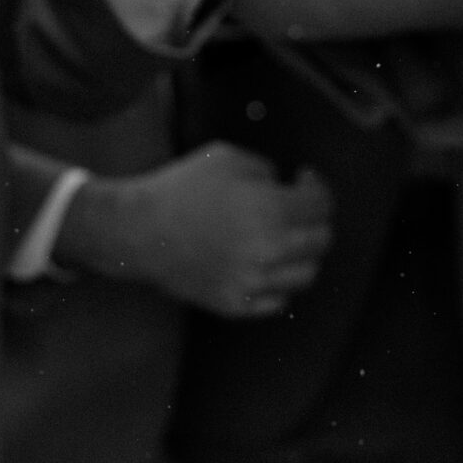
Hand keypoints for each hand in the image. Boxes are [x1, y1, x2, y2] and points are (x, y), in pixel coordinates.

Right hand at [58, 143, 333, 315]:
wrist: (140, 230)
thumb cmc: (183, 188)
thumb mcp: (229, 158)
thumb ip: (268, 170)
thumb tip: (285, 187)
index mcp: (272, 211)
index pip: (321, 205)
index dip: (316, 186)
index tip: (303, 178)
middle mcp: (270, 252)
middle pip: (322, 241)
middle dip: (316, 219)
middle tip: (298, 207)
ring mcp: (254, 282)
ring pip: (307, 275)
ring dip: (303, 252)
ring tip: (284, 236)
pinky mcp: (238, 304)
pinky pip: (279, 299)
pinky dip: (280, 281)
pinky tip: (265, 263)